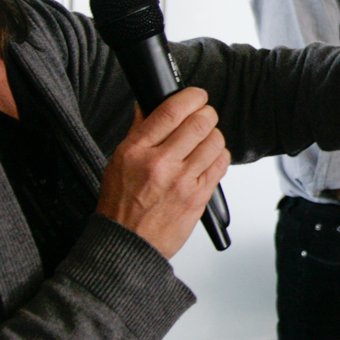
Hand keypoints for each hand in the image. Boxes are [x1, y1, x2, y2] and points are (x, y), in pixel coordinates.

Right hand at [96, 87, 230, 258]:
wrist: (127, 244)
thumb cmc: (120, 205)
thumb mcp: (118, 162)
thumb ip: (137, 131)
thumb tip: (147, 105)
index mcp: (136, 151)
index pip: (171, 111)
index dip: (191, 96)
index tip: (197, 95)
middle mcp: (161, 164)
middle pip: (199, 122)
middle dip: (206, 113)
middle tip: (203, 116)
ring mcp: (182, 181)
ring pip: (215, 141)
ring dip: (214, 135)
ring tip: (205, 139)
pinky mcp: (198, 197)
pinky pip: (221, 164)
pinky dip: (220, 155)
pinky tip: (209, 158)